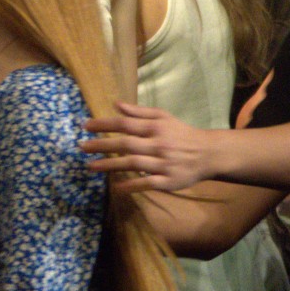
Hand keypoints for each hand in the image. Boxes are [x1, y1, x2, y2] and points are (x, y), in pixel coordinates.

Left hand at [80, 102, 217, 193]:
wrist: (208, 154)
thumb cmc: (181, 134)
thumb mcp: (164, 117)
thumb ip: (139, 112)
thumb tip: (116, 103)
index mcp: (156, 128)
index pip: (126, 124)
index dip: (105, 124)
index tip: (85, 126)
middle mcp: (159, 145)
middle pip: (126, 144)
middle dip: (102, 145)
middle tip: (81, 147)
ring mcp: (163, 164)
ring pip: (133, 164)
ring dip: (110, 165)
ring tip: (90, 166)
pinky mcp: (168, 181)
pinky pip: (147, 183)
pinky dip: (132, 185)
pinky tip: (116, 187)